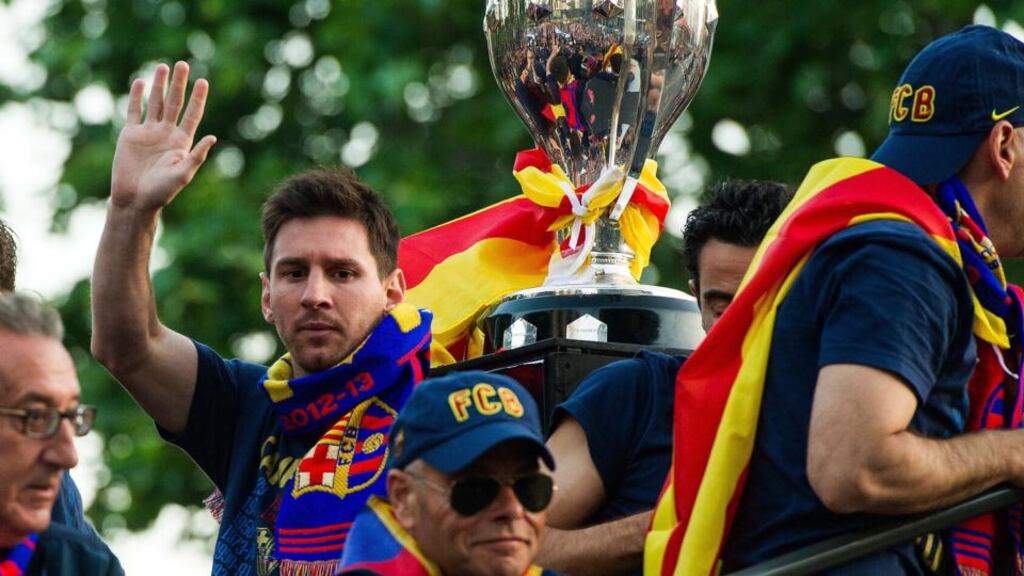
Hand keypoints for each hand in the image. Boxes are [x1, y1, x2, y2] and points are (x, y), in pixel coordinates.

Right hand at [110, 61, 216, 211]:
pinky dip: (136, 97)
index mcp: (182, 141)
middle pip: (175, 103)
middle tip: (183, 64)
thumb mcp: (183, 174)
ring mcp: (148, 132)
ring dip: (159, 85)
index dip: (198, 98)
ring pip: (155, 103)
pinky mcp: (130, 134)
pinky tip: (140, 82)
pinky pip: (134, 111)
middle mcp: (167, 133)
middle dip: (179, 84)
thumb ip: (197, 155)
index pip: (192, 114)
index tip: (203, 81)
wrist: (135, 199)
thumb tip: (213, 137)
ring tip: (163, 67)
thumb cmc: (162, 192)